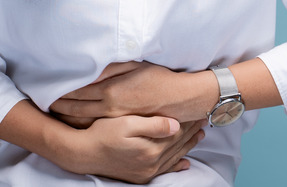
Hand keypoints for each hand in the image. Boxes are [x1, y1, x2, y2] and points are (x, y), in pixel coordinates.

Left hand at [50, 61, 212, 124]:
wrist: (182, 99)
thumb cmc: (160, 78)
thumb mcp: (136, 65)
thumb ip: (111, 66)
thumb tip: (90, 66)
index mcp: (111, 89)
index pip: (77, 91)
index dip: (60, 90)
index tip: (48, 88)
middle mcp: (109, 107)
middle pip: (75, 108)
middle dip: (58, 105)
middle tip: (43, 102)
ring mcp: (115, 120)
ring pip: (83, 121)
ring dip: (66, 117)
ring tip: (53, 113)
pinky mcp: (122, 127)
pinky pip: (96, 127)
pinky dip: (81, 125)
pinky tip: (74, 123)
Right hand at [59, 115, 205, 183]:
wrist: (82, 154)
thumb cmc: (102, 133)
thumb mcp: (126, 123)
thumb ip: (153, 124)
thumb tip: (176, 124)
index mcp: (151, 149)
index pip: (177, 132)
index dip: (188, 120)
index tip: (198, 110)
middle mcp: (151, 163)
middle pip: (178, 145)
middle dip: (192, 131)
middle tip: (204, 119)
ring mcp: (146, 172)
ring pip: (174, 157)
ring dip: (187, 146)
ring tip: (199, 135)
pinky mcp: (140, 176)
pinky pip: (164, 171)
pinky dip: (176, 166)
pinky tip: (184, 163)